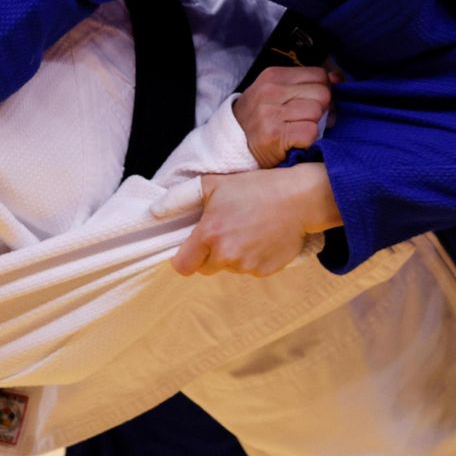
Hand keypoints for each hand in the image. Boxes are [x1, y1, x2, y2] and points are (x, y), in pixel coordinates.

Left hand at [169, 163, 341, 277]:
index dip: (184, 257)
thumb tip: (155, 212)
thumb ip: (180, 197)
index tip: (191, 246)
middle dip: (209, 254)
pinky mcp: (265, 272)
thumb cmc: (256, 187)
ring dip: (232, 255)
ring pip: (229, 268)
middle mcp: (227, 256)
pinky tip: (262, 237)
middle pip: (206, 268)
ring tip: (247, 229)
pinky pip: (250, 270)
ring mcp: (247, 267)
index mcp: (210, 235)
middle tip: (224, 230)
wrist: (300, 199)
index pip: (182, 266)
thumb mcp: (215, 184)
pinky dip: (252, 258)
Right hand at [233, 66, 339, 167]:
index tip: (315, 102)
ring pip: (317, 112)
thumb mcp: (277, 91)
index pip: (318, 75)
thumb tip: (339, 78)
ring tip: (300, 129)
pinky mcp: (274, 135)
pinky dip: (308, 140)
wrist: (231, 142)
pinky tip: (296, 141)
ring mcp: (271, 113)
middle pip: (322, 93)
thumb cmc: (260, 117)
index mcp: (273, 76)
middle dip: (323, 109)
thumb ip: (306, 83)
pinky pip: (310, 132)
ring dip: (315, 125)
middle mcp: (271, 91)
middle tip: (311, 119)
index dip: (324, 90)